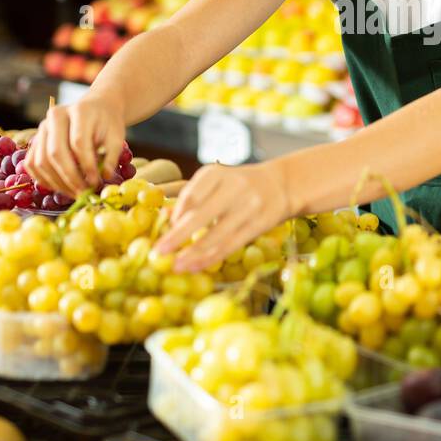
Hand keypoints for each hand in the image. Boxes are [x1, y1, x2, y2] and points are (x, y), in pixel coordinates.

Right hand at [23, 93, 126, 197]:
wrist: (95, 110)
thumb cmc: (106, 124)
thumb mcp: (116, 136)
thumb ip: (112, 156)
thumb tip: (104, 176)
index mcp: (78, 111)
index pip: (78, 142)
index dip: (86, 166)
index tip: (96, 182)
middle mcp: (55, 117)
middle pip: (56, 153)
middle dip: (70, 178)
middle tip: (84, 193)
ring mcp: (42, 128)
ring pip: (41, 161)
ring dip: (57, 183)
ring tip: (75, 193)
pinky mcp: (35, 140)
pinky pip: (32, 164)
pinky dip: (44, 180)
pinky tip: (61, 188)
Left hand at [154, 161, 292, 271]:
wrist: (281, 184)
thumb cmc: (240, 185)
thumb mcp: (217, 182)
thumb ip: (193, 198)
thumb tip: (165, 219)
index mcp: (217, 173)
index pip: (191, 196)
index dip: (176, 216)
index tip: (165, 231)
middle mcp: (234, 186)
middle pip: (201, 216)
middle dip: (177, 237)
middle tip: (158, 254)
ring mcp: (249, 205)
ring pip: (216, 236)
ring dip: (193, 254)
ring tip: (176, 266)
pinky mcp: (260, 223)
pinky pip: (231, 245)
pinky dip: (212, 258)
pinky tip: (197, 266)